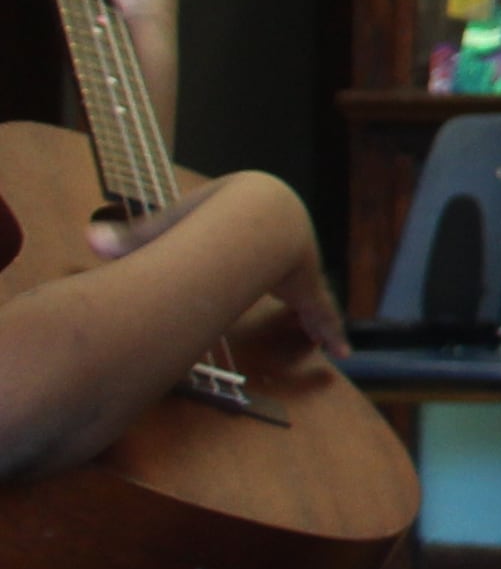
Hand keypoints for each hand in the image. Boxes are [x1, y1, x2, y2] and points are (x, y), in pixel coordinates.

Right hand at [89, 172, 345, 365]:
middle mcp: (278, 247)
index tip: (255, 262)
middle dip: (289, 283)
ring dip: (314, 313)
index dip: (249, 255)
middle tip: (294, 296)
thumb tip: (90, 241)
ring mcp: (298, 267)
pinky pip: (322, 311)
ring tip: (326, 338)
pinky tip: (342, 352)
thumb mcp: (167, 227)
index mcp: (247, 229)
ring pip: (310, 293)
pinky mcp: (309, 285)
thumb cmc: (208, 217)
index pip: (248, 243)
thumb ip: (134, 239)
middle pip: (285, 269)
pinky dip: (330, 330)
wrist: (256, 216)